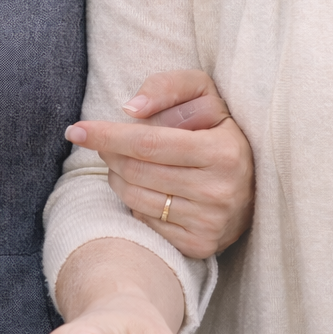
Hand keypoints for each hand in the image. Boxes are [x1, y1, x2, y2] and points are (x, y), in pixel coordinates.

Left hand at [64, 69, 254, 258]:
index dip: (107, 135)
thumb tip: (130, 109)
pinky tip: (148, 187)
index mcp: (222, 151)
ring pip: (136, 198)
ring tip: (125, 162)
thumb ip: (168, 87)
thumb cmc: (219, 129)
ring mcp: (210, 223)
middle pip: (137, 171)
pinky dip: (136, 202)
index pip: (149, 143)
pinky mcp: (201, 246)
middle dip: (109, 153)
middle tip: (103, 142)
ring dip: (118, 176)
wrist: (256, 182)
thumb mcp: (205, 94)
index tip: (75, 130)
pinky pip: (146, 222)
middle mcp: (219, 191)